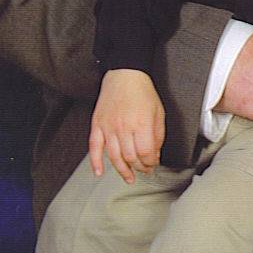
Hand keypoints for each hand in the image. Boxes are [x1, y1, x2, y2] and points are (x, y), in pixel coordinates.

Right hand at [89, 68, 164, 183]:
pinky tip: (99, 172)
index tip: (154, 164)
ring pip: (114, 157)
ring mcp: (108, 127)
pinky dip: (95, 162)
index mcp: (141, 124)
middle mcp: (124, 128)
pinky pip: (94, 148)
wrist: (125, 74)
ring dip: (122, 170)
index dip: (151, 163)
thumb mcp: (159, 112)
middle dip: (139, 168)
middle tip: (144, 170)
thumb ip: (158, 135)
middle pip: (131, 157)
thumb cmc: (143, 92)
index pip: (146, 153)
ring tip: (129, 177)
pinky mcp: (97, 125)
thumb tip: (155, 154)